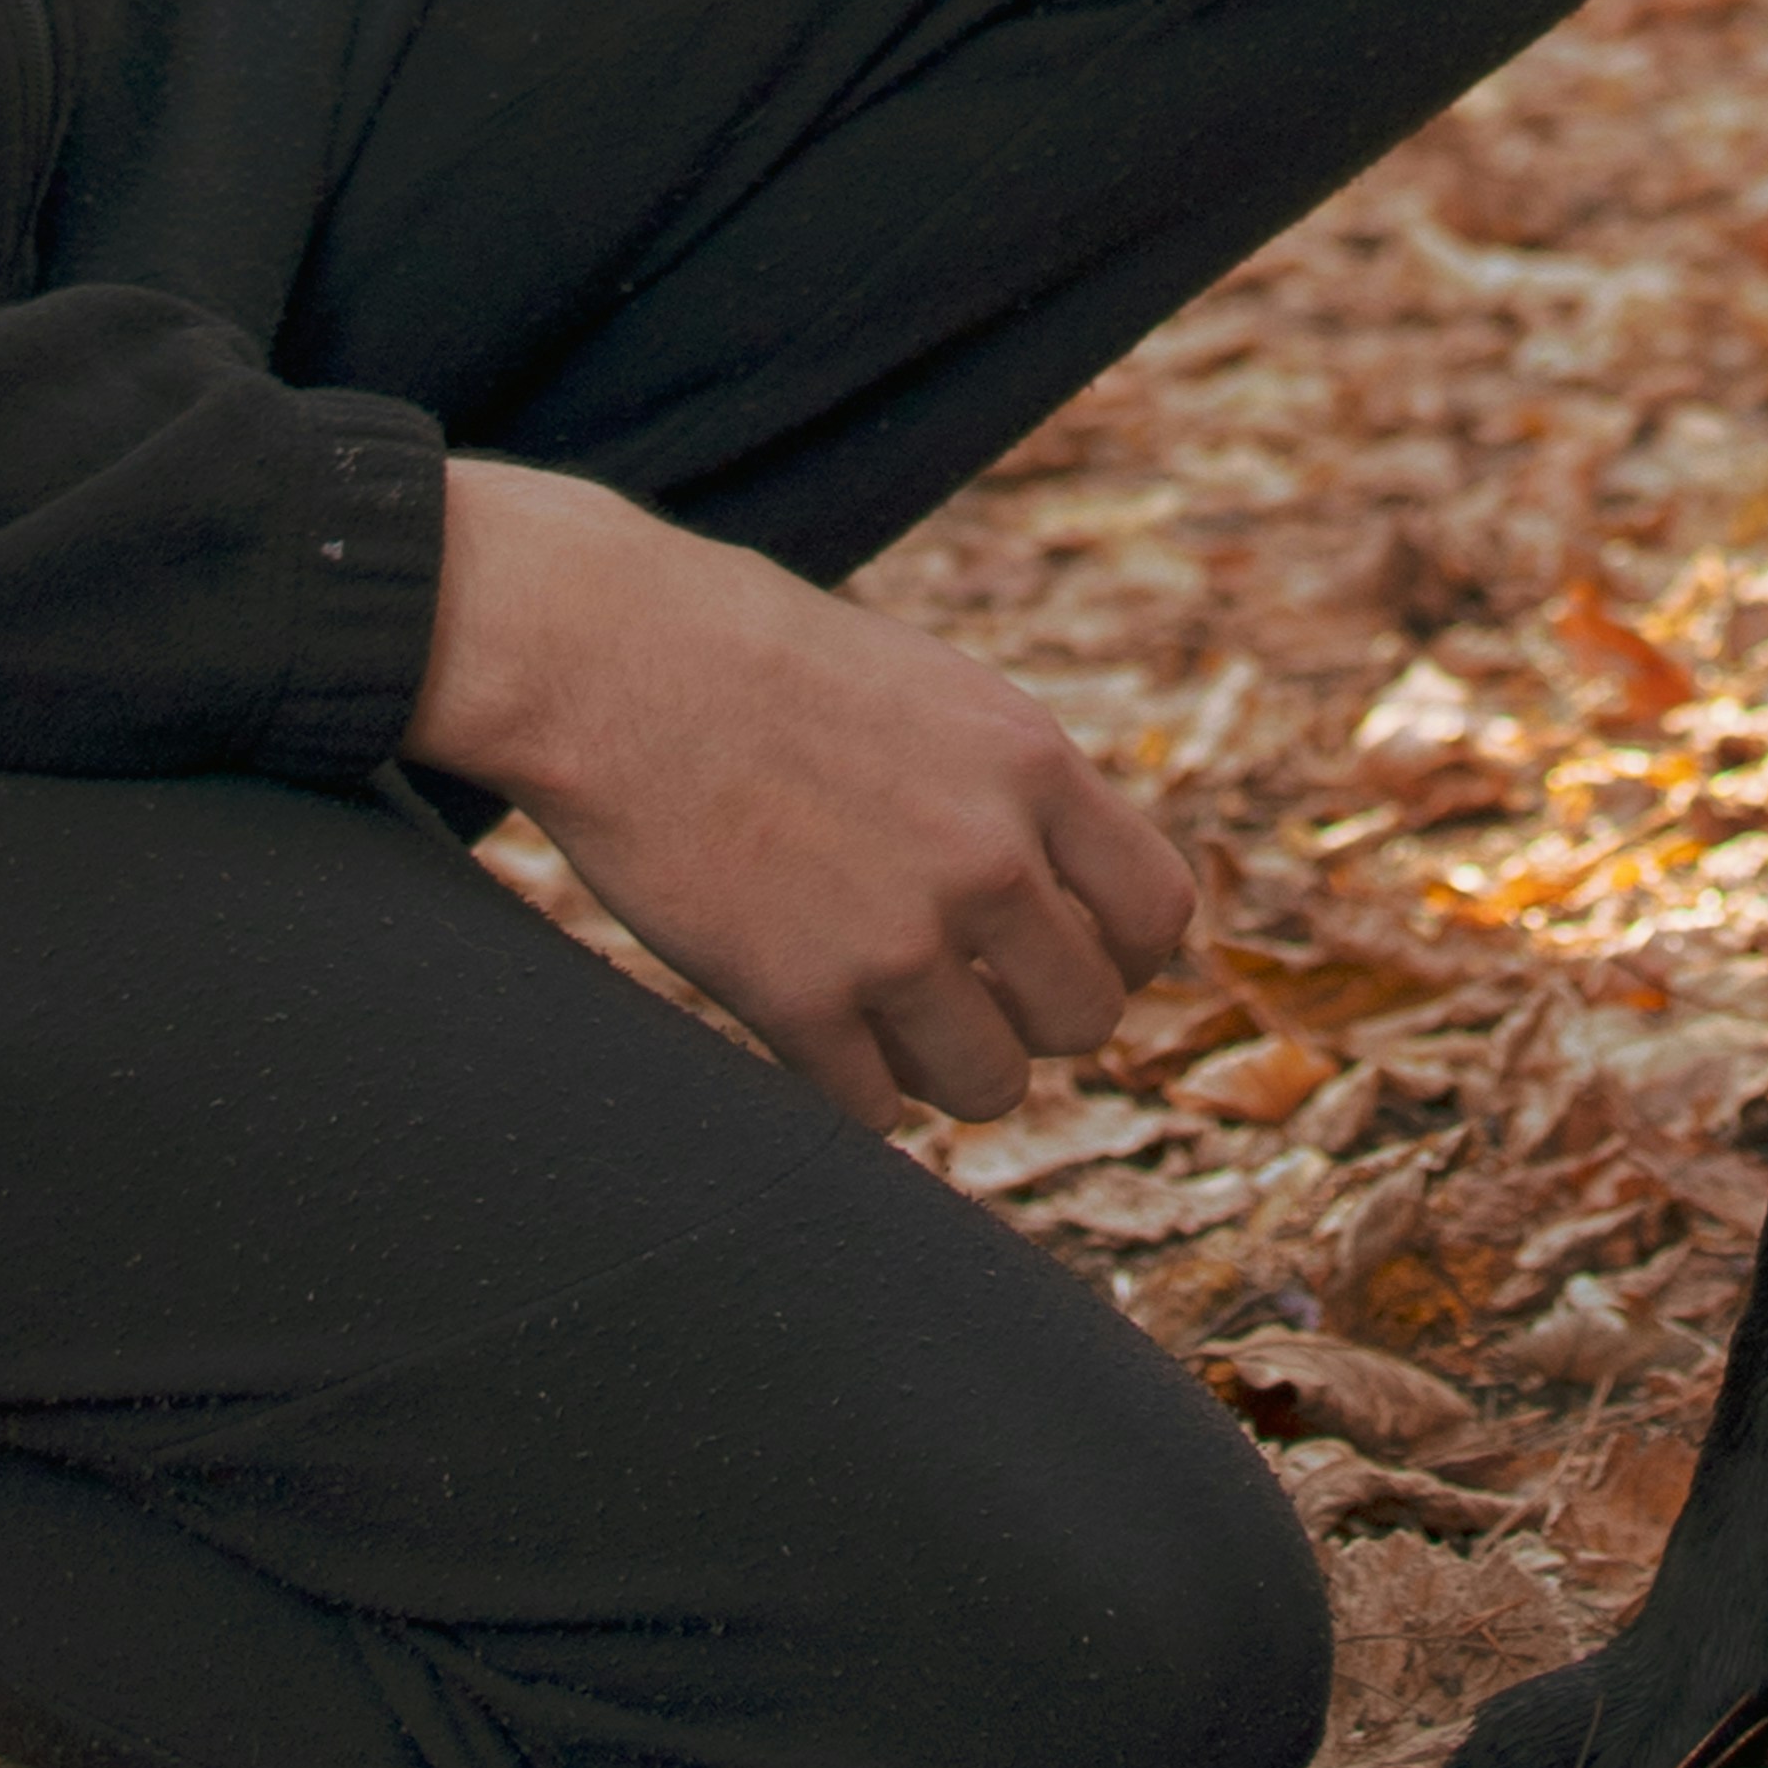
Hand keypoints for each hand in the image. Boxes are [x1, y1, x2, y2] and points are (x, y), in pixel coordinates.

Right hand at [414, 455, 1198, 1124]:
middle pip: (1085, 1017)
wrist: (607, 654)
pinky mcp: (795, 998)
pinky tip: (810, 1027)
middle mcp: (986, 856)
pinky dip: (848, 1087)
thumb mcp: (932, 690)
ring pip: (991, 1087)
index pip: (1160, 912)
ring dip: (945, 1068)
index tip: (1063, 955)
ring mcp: (894, 935)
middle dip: (1028, 1018)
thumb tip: (1066, 899)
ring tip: (887, 1019)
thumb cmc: (758, 657)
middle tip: (963, 990)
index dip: (1120, 952)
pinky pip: (874, 1112)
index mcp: (1031, 762)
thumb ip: (1011, 789)